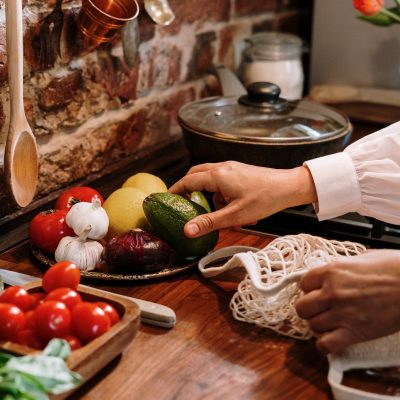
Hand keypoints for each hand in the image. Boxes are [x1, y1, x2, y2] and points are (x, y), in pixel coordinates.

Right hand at [169, 161, 316, 237]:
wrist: (289, 187)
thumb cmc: (264, 199)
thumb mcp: (234, 215)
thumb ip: (209, 222)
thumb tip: (187, 230)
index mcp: (218, 175)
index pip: (188, 181)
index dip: (175, 190)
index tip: (166, 198)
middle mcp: (222, 167)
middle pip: (196, 174)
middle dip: (188, 189)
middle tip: (184, 203)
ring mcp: (232, 168)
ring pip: (210, 179)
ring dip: (210, 196)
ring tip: (222, 215)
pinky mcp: (239, 171)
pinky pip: (222, 181)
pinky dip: (222, 194)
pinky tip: (235, 209)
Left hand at [295, 250, 399, 353]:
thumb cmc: (394, 268)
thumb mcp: (363, 258)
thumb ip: (343, 267)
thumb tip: (336, 272)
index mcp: (332, 271)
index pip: (303, 283)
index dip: (309, 288)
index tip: (316, 291)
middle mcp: (332, 292)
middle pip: (302, 307)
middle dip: (309, 308)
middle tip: (319, 308)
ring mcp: (342, 314)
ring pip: (312, 326)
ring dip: (319, 325)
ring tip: (329, 322)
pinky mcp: (355, 333)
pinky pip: (326, 344)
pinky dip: (325, 344)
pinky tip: (331, 339)